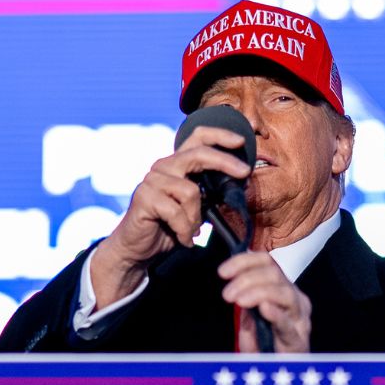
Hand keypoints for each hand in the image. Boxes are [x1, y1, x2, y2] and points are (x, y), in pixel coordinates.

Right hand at [90, 127, 250, 306]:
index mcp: (177, 165)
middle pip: (198, 154)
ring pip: (191, 191)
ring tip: (192, 231)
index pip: (197, 137)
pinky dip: (184, 230)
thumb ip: (211, 194)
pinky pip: (176, 212)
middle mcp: (163, 167)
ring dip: (197, 218)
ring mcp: (152, 181)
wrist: (139, 249)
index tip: (241, 140)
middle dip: (225, 162)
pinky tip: (183, 239)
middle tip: (245, 172)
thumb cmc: (170, 227)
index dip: (220, 135)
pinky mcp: (144, 197)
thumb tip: (239, 186)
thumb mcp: (197, 208)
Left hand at [219, 252, 311, 352]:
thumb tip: (236, 287)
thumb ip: (244, 302)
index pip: (267, 262)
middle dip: (246, 279)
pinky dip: (275, 313)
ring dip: (256, 292)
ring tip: (238, 301)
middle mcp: (295, 299)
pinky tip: (264, 308)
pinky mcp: (298, 340)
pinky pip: (287, 323)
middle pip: (274, 273)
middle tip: (227, 294)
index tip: (223, 271)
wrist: (278, 379)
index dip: (244, 262)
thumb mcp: (248, 321)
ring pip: (282, 291)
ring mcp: (299, 319)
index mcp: (283, 290)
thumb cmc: (265, 350)